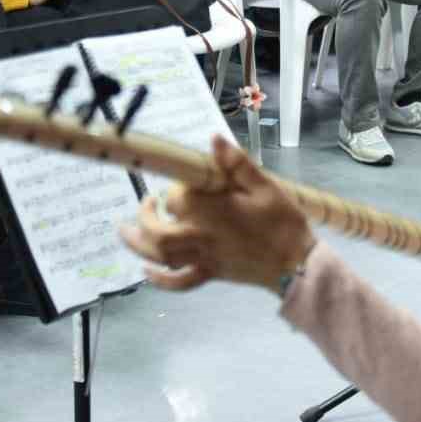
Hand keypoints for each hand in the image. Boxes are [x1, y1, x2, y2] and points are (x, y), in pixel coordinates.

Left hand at [120, 136, 316, 293]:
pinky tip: (146, 272)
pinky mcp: (209, 274)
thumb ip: (236, 164)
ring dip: (137, 244)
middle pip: (157, 228)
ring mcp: (201, 256)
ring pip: (160, 254)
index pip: (176, 194)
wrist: (296, 264)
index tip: (186, 181)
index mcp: (208, 208)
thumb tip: (213, 139)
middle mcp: (197, 233)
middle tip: (147, 201)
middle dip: (145, 215)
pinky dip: (160, 279)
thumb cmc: (282, 222)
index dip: (177, 187)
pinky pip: (179, 281)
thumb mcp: (265, 186)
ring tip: (124, 233)